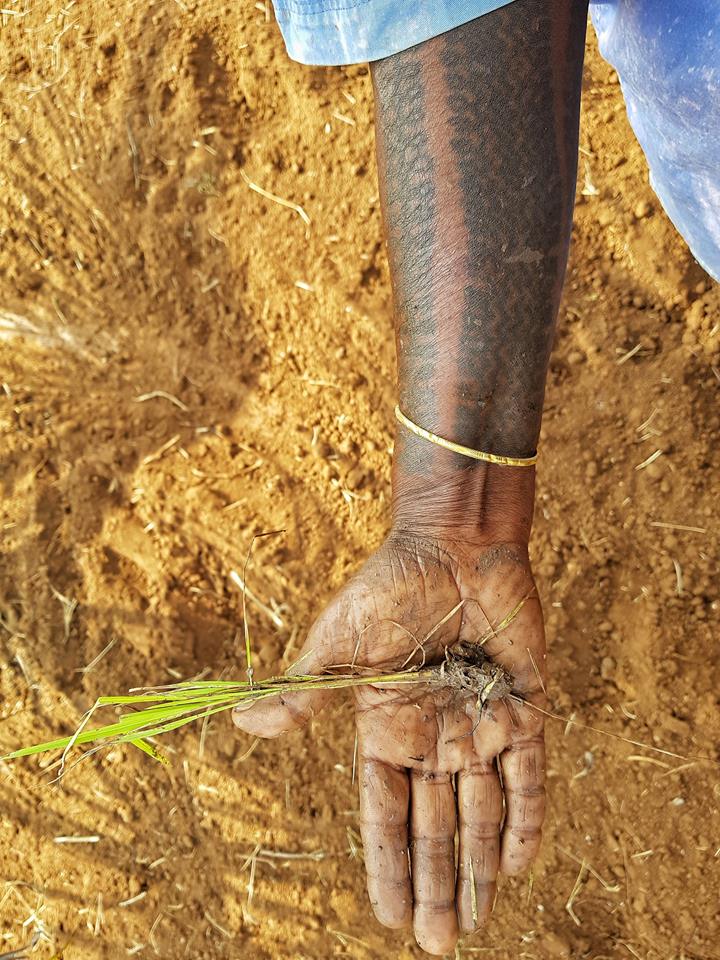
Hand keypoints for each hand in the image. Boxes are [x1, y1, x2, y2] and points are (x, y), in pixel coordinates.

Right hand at [233, 529, 545, 954]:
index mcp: (387, 730)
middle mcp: (434, 739)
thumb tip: (245, 724)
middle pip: (435, 826)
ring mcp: (480, 727)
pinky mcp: (524, 707)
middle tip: (439, 944)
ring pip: (482, 811)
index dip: (387, 865)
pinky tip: (519, 863)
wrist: (453, 545)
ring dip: (480, 866)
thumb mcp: (340, 641)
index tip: (390, 918)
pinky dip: (526, 817)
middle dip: (436, 885)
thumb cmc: (390, 588)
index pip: (385, 814)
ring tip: (478, 921)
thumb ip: (304, 690)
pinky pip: (530, 774)